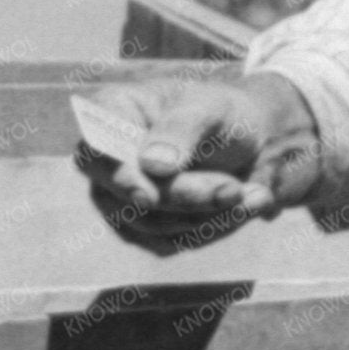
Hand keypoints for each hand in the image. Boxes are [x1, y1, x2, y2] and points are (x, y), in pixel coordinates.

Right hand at [76, 73, 323, 247]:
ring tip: (251, 194)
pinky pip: (170, 242)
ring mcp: (118, 198)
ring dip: (206, 215)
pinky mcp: (143, 229)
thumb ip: (182, 127)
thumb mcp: (211, 107)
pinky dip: (212, 229)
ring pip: (151, 224)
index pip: (96, 146)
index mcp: (112, 111)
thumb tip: (151, 165)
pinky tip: (245, 205)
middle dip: (185, 197)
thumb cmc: (221, 112)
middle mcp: (105, 159)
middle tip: (234, 189)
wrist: (247, 143)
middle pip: (127, 194)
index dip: (118, 174)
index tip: (147, 196)